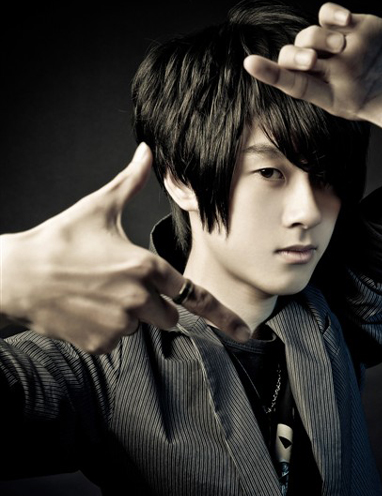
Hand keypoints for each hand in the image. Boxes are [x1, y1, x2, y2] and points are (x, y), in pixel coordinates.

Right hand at [0, 143, 249, 351]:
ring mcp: (119, 324)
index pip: (193, 294)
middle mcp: (138, 299)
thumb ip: (131, 182)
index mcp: (145, 267)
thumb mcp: (98, 208)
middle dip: (156, 306)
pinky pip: (116, 341)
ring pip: (140, 327)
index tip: (245, 332)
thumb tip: (147, 152)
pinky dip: (105, 330)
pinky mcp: (101, 343)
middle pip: (169, 315)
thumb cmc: (58, 241)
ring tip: (95, 294)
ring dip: (128, 316)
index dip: (220, 314)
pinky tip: (83, 310)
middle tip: (121, 287)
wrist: (16, 277)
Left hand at [244, 2, 381, 197]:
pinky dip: (331, 14)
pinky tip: (345, 21)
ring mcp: (349, 51)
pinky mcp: (364, 28)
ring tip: (343, 44)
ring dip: (316, 38)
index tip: (249, 63)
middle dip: (294, 57)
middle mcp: (338, 76)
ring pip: (310, 36)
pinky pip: (332, 16)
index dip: (273, 75)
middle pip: (296, 61)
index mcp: (340, 102)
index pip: (297, 88)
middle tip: (313, 60)